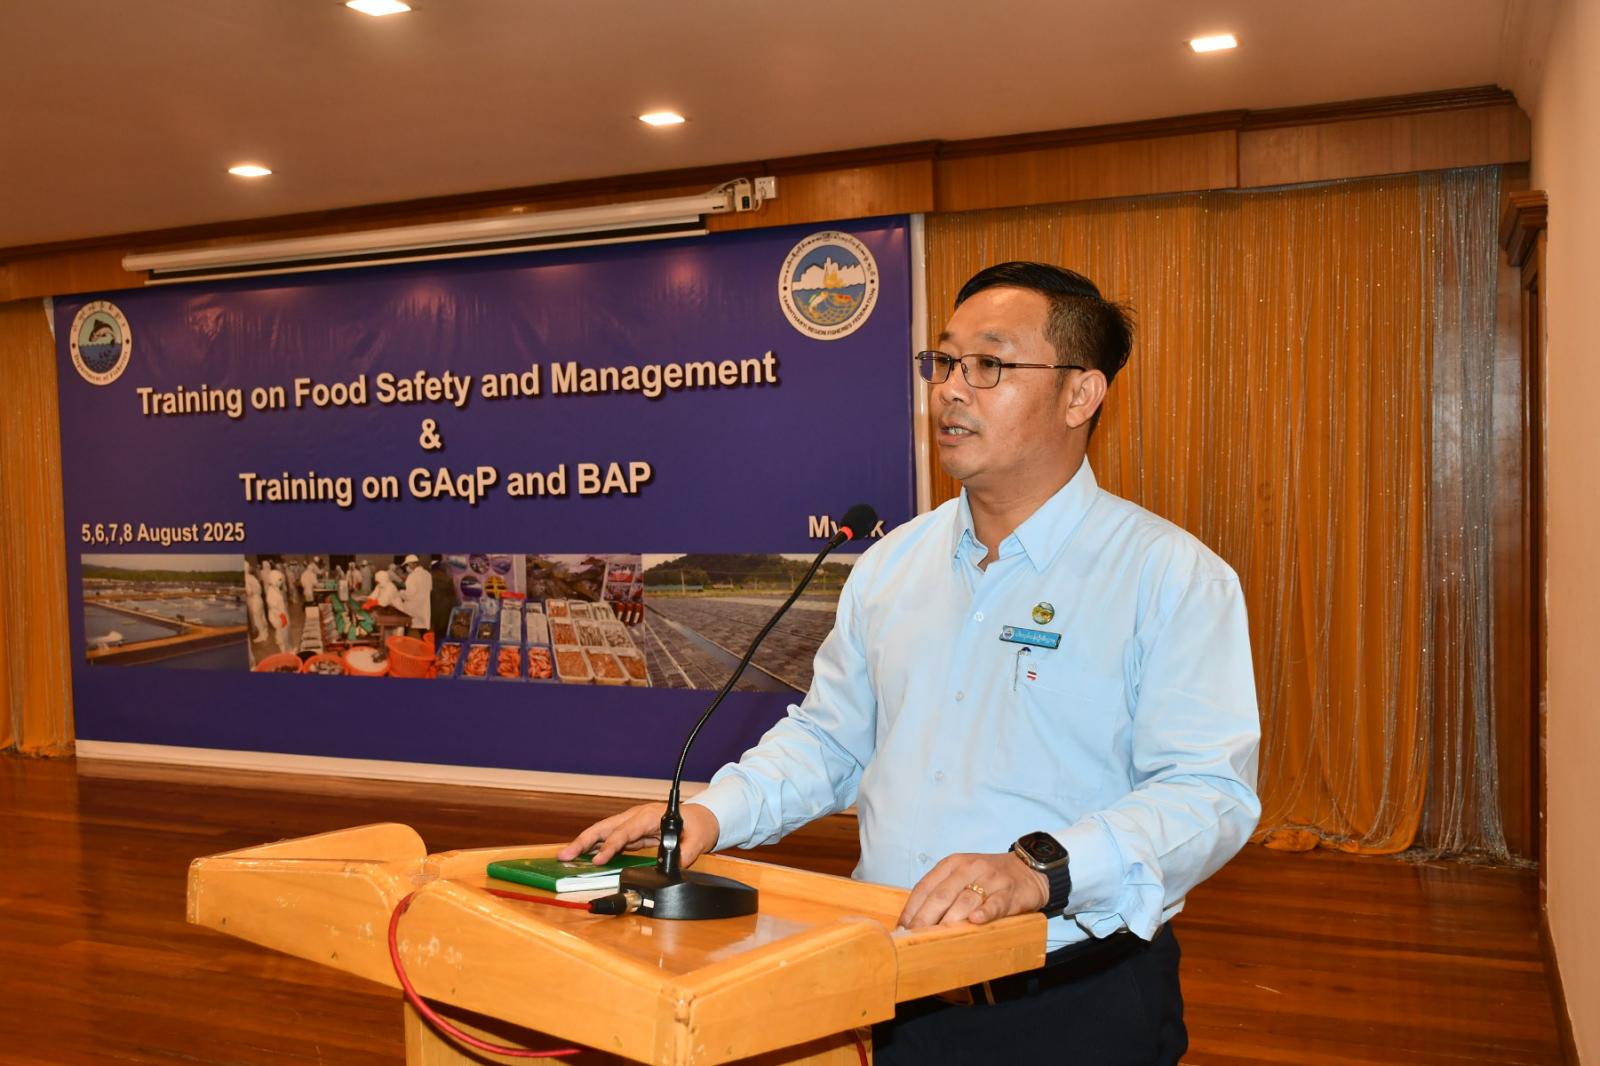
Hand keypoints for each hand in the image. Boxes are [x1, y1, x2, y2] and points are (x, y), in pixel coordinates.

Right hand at [557, 801, 720, 865]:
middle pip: (606, 827)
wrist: (701, 817)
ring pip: (603, 831)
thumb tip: (673, 867)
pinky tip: (583, 855)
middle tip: (565, 854)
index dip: (611, 845)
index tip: (598, 859)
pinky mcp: (631, 832)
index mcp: (651, 816)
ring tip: (565, 855)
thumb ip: (685, 855)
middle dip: (584, 840)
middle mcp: (637, 817)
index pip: (626, 831)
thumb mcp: (697, 840)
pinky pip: (609, 838)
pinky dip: (594, 846)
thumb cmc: (698, 825)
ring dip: (584, 843)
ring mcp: (632, 823)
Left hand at [897, 852, 1048, 928]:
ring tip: (936, 939)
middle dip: (924, 919)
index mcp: (952, 864)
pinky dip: (984, 912)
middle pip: (941, 895)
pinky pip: (994, 903)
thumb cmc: (987, 878)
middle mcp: (968, 868)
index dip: (912, 909)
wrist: (1027, 869)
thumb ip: (941, 893)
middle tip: (914, 939)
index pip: (925, 887)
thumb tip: (914, 922)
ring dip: (949, 921)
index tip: (902, 929)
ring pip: (964, 901)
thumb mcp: (962, 876)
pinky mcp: (1008, 892)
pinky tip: (975, 922)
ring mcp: (989, 879)